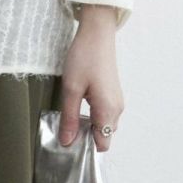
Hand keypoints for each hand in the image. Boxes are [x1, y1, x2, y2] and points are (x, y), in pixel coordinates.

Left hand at [58, 5, 123, 151]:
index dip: (86, 147)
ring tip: (70, 115)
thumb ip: (70, 118)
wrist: (97, 34)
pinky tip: (78, 105)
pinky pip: (104, 114)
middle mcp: (116, 109)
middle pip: (103, 136)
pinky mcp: (112, 94)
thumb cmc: (84, 58)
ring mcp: (116, 101)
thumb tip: (67, 142)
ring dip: (88, 125)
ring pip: (103, 125)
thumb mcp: (70, 89)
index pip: (103, 144)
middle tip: (65, 128)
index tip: (69, 144)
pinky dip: (92, 116)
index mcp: (108, 110)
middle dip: (86, 137)